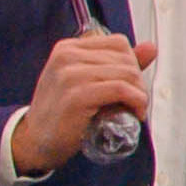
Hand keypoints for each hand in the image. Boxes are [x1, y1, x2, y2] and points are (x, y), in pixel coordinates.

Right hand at [13, 31, 151, 172]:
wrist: (35, 141)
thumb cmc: (63, 113)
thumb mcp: (88, 82)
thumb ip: (118, 65)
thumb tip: (151, 47)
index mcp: (68, 48)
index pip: (118, 43)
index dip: (132, 65)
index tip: (131, 87)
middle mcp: (67, 56)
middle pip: (125, 59)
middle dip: (138, 82)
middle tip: (134, 103)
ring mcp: (70, 74)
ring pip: (127, 73)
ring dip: (140, 94)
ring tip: (134, 110)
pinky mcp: (76, 95)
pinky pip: (121, 89)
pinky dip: (136, 101)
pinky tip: (134, 114)